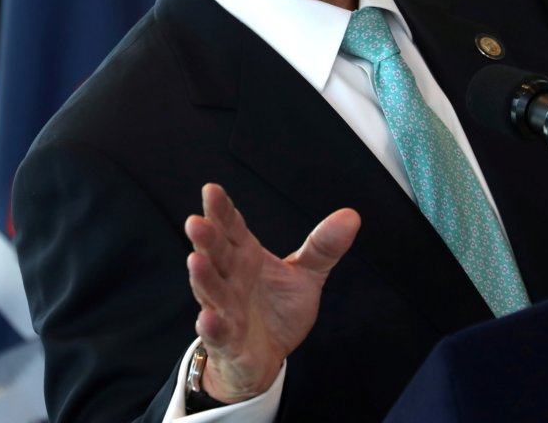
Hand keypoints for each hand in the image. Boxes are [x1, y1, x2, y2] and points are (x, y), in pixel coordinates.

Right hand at [184, 183, 360, 402]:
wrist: (266, 358)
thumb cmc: (276, 309)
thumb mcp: (305, 275)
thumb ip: (323, 247)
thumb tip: (351, 216)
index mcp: (245, 256)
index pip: (231, 228)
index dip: (221, 210)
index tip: (212, 190)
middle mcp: (230, 278)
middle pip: (216, 254)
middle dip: (206, 238)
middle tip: (196, 221)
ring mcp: (225, 309)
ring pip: (211, 290)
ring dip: (203, 277)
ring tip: (196, 260)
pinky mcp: (228, 341)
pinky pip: (218, 333)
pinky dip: (212, 326)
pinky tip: (208, 317)